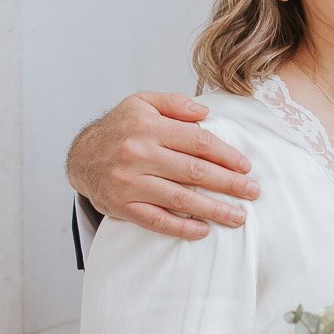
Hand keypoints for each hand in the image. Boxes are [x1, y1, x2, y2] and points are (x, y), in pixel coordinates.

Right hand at [66, 91, 259, 238]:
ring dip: (213, 209)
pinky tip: (203, 231)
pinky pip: (156, 219)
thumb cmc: (120, 128)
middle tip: (253, 192)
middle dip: (228, 184)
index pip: (197, 142)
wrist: (81, 156)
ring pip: (179, 198)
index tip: (246, 166)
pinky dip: (181, 227)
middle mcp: (138, 154)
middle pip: (193, 171)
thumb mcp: (142, 103)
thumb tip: (205, 113)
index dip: (225, 155)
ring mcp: (129, 182)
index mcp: (148, 127)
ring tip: (238, 216)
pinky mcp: (122, 206)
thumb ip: (174, 103)